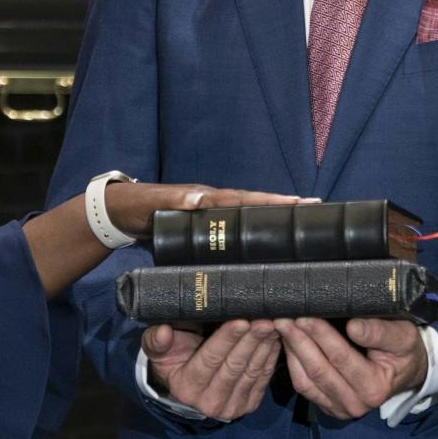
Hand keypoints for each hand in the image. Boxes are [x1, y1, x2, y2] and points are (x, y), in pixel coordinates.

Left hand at [105, 183, 306, 239]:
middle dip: (283, 206)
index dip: (271, 201)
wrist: (122, 213)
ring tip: (300, 222)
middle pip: (254, 204)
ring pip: (247, 216)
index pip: (245, 199)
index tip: (298, 201)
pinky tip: (265, 242)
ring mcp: (210, 215)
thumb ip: (175, 198)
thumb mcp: (155, 203)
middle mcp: (214, 204)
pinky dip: (253, 230)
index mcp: (208, 197)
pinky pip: (234, 228)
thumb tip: (200, 197)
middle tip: (315, 207)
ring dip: (272, 217)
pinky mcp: (204, 228)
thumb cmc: (138, 206)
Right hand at [145, 320, 279, 420]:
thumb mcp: (158, 350)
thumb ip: (157, 341)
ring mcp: (231, 407)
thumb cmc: (173, 357)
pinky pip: (263, 378)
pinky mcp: (248, 405)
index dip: (226, 340)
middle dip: (251, 341)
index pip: (210, 360)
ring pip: (252, 372)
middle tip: (265, 319)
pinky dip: (271, 357)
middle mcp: (209, 402)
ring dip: (264, 347)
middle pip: (234, 366)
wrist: (186, 381)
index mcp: (186, 387)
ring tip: (274, 324)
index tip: (241, 320)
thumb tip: (163, 332)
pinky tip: (276, 338)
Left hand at [277, 317, 427, 420]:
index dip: (321, 335)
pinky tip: (288, 342)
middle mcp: (356, 404)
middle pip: (319, 370)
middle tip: (283, 317)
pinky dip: (292, 364)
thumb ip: (380, 332)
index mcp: (374, 388)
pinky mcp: (328, 406)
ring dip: (291, 351)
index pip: (340, 358)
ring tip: (281, 326)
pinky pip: (303, 387)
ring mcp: (339, 409)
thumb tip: (354, 326)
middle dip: (299, 341)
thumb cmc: (404, 349)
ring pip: (305, 381)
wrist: (406, 371)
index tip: (305, 315)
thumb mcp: (403, 336)